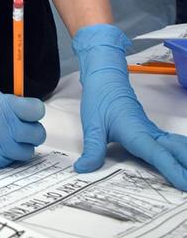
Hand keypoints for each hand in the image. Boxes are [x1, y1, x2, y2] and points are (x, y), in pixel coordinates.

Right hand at [0, 80, 45, 169]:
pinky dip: (7, 154)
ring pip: (27, 151)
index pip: (37, 110)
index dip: (34, 111)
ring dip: (21, 145)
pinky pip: (11, 160)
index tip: (29, 112)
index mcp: (1, 106)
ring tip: (6, 138)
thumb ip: (7, 100)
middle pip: (37, 133)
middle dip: (31, 129)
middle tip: (19, 127)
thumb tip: (25, 107)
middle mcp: (2, 127)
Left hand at [72, 24, 186, 189]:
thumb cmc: (100, 97)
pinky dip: (182, 154)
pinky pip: (171, 145)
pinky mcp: (151, 131)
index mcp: (136, 133)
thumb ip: (92, 149)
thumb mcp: (92, 124)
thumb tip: (83, 169)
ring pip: (177, 146)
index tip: (186, 184)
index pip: (159, 155)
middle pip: (177, 151)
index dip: (174, 170)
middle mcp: (149, 133)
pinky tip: (184, 163)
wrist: (104, 76)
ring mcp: (152, 132)